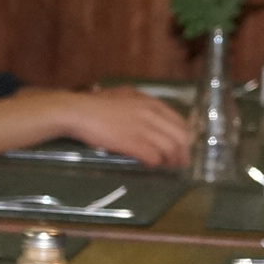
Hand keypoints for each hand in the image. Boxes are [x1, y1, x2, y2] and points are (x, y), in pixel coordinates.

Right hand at [58, 89, 188, 166]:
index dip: (184, 138)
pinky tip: (150, 165)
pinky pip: (154, 156)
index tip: (182, 147)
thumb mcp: (125, 96)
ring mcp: (143, 129)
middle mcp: (152, 115)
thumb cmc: (98, 104)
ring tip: (167, 167)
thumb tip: (151, 117)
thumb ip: (141, 104)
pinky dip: (155, 163)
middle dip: (183, 153)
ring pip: (170, 148)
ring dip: (171, 161)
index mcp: (151, 103)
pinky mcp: (133, 143)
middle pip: (180, 137)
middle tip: (180, 163)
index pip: (180, 122)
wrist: (79, 112)